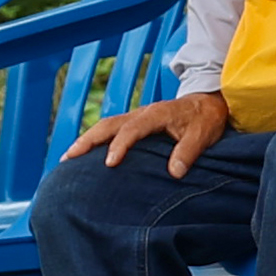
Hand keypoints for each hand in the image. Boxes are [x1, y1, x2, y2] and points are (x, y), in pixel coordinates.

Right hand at [70, 86, 228, 177]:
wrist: (207, 102)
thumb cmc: (204, 119)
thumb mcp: (202, 135)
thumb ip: (188, 152)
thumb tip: (175, 173)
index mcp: (156, 114)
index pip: (132, 129)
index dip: (120, 145)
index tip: (109, 163)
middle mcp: (141, 113)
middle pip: (108, 124)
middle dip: (87, 140)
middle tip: (68, 157)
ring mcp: (135, 117)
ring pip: (105, 125)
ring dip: (86, 140)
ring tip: (67, 157)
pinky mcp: (135, 123)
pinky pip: (110, 129)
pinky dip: (95, 139)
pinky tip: (84, 154)